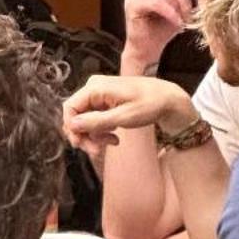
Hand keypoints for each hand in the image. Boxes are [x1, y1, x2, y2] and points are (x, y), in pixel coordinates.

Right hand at [62, 74, 199, 149]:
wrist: (169, 100)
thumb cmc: (150, 104)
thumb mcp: (123, 117)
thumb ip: (96, 122)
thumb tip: (73, 125)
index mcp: (96, 87)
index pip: (70, 107)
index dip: (72, 128)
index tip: (81, 144)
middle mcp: (94, 88)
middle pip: (76, 115)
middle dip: (83, 135)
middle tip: (95, 151)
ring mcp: (99, 94)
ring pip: (84, 119)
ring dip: (94, 135)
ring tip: (110, 143)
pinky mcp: (105, 101)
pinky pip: (94, 118)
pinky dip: (101, 131)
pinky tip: (114, 138)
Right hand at [122, 0, 196, 72]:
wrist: (148, 49)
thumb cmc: (164, 28)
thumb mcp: (180, 3)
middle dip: (185, 0)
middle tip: (188, 16)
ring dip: (179, 8)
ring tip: (182, 21)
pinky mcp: (131, 5)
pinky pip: (158, 2)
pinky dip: (171, 14)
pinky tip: (177, 23)